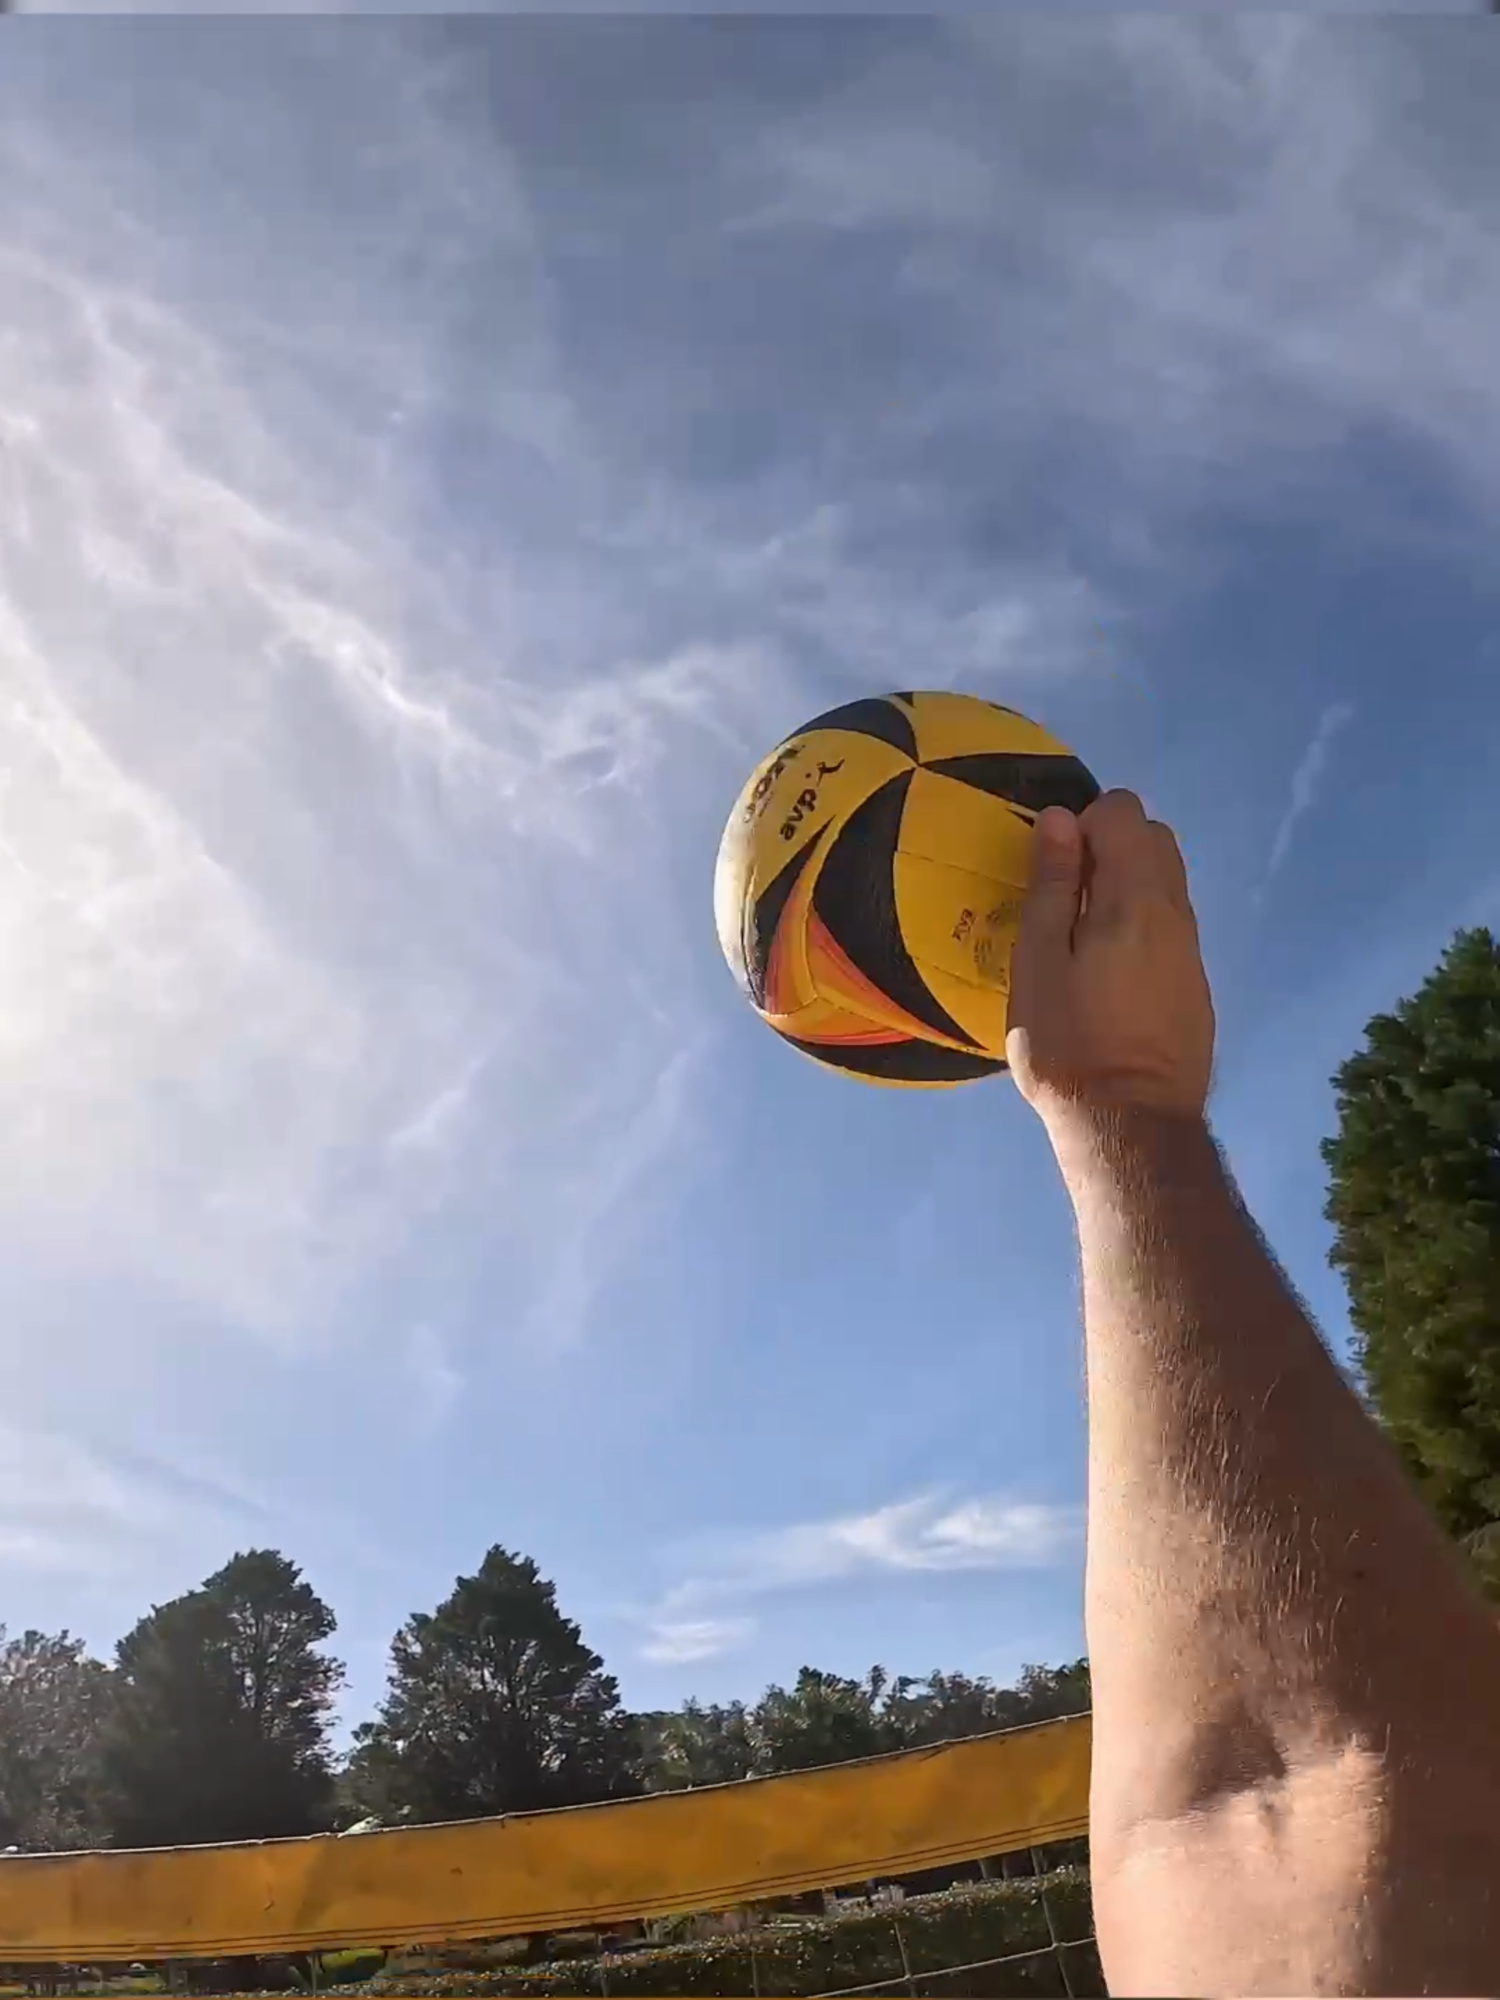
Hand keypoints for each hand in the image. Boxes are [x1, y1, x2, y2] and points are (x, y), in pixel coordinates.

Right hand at [1005, 791, 1213, 1128]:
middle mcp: (1176, 911)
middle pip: (1154, 838)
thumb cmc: (1068, 1043)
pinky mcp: (1196, 983)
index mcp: (1135, 896)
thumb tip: (1061, 818)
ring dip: (1126, 887)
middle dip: (1109, 848)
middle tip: (1064, 902)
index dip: (1082, 825)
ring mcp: (1192, 948)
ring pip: (1167, 882)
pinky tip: (1109, 976)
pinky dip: (1141, 924)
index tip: (1053, 872)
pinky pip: (1170, 925)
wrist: (1130, 1123)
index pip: (1124, 811)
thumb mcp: (1039, 961)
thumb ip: (1051, 885)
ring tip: (1083, 941)